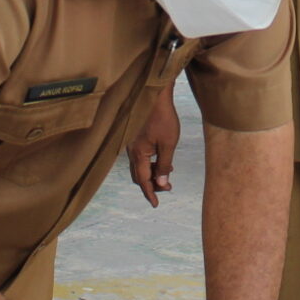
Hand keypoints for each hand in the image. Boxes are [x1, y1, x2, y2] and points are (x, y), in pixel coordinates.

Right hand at [126, 87, 182, 206]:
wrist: (155, 95)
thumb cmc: (163, 117)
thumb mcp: (168, 143)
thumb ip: (164, 164)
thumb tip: (162, 182)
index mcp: (138, 154)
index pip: (143, 181)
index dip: (150, 193)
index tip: (155, 204)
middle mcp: (131, 151)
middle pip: (139, 176)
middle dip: (152, 185)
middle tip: (167, 188)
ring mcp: (131, 144)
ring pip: (139, 167)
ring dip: (152, 173)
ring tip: (168, 172)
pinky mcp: (134, 138)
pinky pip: (140, 157)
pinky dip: (150, 163)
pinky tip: (162, 159)